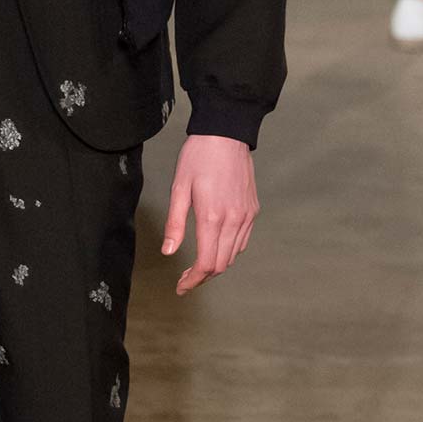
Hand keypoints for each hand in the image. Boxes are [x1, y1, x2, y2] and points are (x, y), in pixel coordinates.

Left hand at [161, 136, 258, 294]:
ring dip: (215, 265)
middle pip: (221, 264)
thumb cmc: (199, 157)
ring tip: (197, 266)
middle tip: (185, 279)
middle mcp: (233, 220)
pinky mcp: (252, 210)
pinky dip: (229, 251)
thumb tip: (169, 252)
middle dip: (202, 277)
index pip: (205, 263)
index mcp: (212, 217)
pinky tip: (215, 246)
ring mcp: (246, 216)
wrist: (226, 134)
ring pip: (233, 255)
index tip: (181, 287)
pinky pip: (242, 241)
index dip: (193, 280)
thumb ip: (175, 223)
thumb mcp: (179, 188)